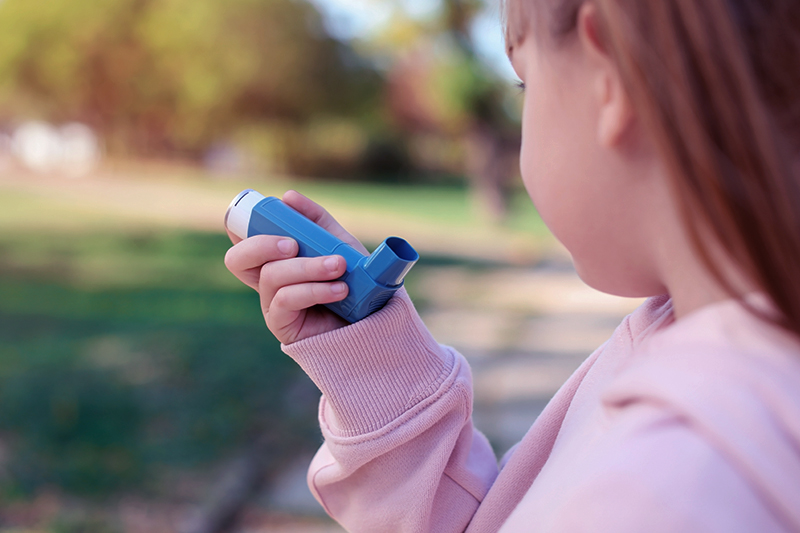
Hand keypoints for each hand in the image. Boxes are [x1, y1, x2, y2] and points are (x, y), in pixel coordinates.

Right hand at [224, 190, 368, 343]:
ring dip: (307, 267)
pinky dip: (314, 290)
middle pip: (237, 259)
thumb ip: (316, 220)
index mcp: (275, 260)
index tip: (268, 213)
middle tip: (293, 244)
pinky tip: (339, 289)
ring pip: (272, 276)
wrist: (374, 320)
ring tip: (339, 266)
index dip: (242, 226)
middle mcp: (267, 282)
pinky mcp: (282, 325)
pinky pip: (286, 300)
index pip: (242, 241)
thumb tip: (288, 196)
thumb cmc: (354, 281)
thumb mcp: (339, 243)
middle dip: (261, 245)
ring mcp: (272, 304)